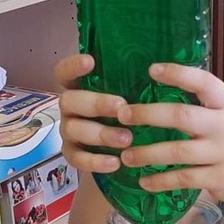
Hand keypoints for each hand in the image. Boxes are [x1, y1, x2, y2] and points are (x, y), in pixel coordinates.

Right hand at [53, 53, 131, 175]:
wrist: (126, 147)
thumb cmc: (129, 111)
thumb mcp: (131, 94)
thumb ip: (133, 83)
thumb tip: (158, 68)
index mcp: (79, 86)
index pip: (65, 72)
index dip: (73, 66)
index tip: (90, 61)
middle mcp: (70, 107)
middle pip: (69, 101)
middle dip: (95, 104)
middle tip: (121, 107)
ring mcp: (69, 130)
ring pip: (73, 129)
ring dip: (100, 134)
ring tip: (127, 138)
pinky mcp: (72, 154)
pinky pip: (77, 158)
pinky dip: (95, 161)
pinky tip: (115, 162)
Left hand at [116, 63, 223, 207]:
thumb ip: (203, 106)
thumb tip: (156, 92)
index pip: (204, 82)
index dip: (179, 73)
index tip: (151, 70)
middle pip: (182, 116)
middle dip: (147, 114)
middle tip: (122, 116)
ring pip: (177, 151)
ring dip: (147, 154)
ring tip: (126, 156)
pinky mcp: (222, 179)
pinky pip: (183, 178)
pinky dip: (160, 181)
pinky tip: (144, 181)